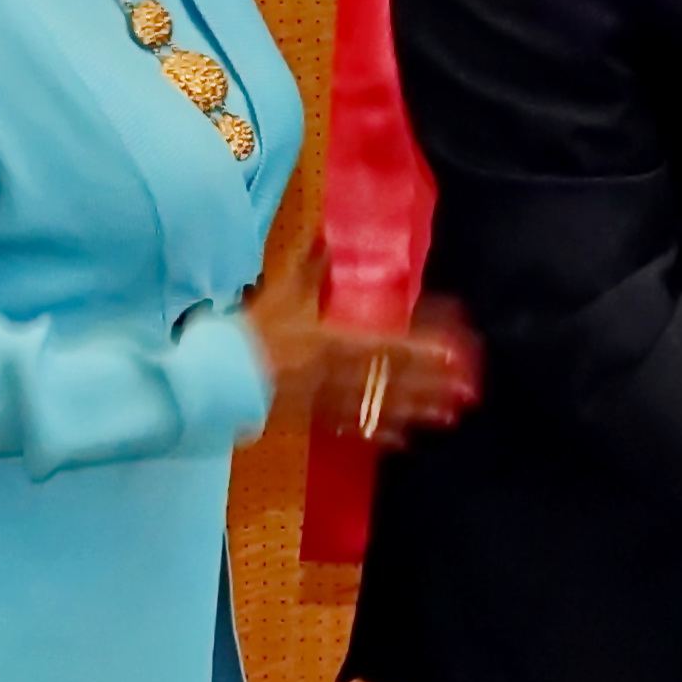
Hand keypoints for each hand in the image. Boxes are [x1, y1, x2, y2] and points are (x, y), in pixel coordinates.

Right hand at [242, 248, 483, 442]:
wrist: (214, 377)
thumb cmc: (249, 334)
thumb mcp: (279, 295)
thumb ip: (308, 270)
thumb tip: (325, 240)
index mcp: (333, 343)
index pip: (388, 347)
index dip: (423, 352)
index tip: (453, 355)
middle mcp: (338, 375)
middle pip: (393, 381)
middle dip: (432, 386)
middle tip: (467, 391)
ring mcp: (327, 399)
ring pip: (379, 406)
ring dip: (417, 411)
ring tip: (449, 416)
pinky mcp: (312, 418)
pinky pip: (352, 427)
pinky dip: (379, 434)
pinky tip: (404, 441)